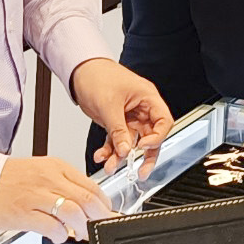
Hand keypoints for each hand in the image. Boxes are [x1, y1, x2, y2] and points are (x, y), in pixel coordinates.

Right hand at [0, 155, 111, 242]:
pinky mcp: (24, 213)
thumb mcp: (43, 173)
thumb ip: (66, 186)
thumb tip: (89, 205)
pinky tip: (58, 235)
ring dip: (82, 227)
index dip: (104, 204)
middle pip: (86, 199)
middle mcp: (48, 179)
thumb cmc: (10, 180)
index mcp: (56, 167)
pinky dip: (61, 234)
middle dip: (100, 217)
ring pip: (73, 212)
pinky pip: (52, 227)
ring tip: (81, 234)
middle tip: (101, 227)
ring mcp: (36, 196)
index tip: (108, 214)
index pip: (91, 185)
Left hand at [69, 58, 173, 177]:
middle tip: (140, 172)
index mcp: (147, 98)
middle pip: (150, 137)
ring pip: (131, 142)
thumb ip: (118, 129)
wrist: (79, 71)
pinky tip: (101, 156)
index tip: (142, 147)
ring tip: (111, 166)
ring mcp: (129, 117)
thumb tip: (125, 150)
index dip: (157, 137)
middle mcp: (141, 109)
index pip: (163, 122)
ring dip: (121, 156)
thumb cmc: (98, 75)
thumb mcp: (109, 104)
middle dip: (143, 156)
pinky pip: (117, 140)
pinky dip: (110, 150)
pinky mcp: (116, 122)